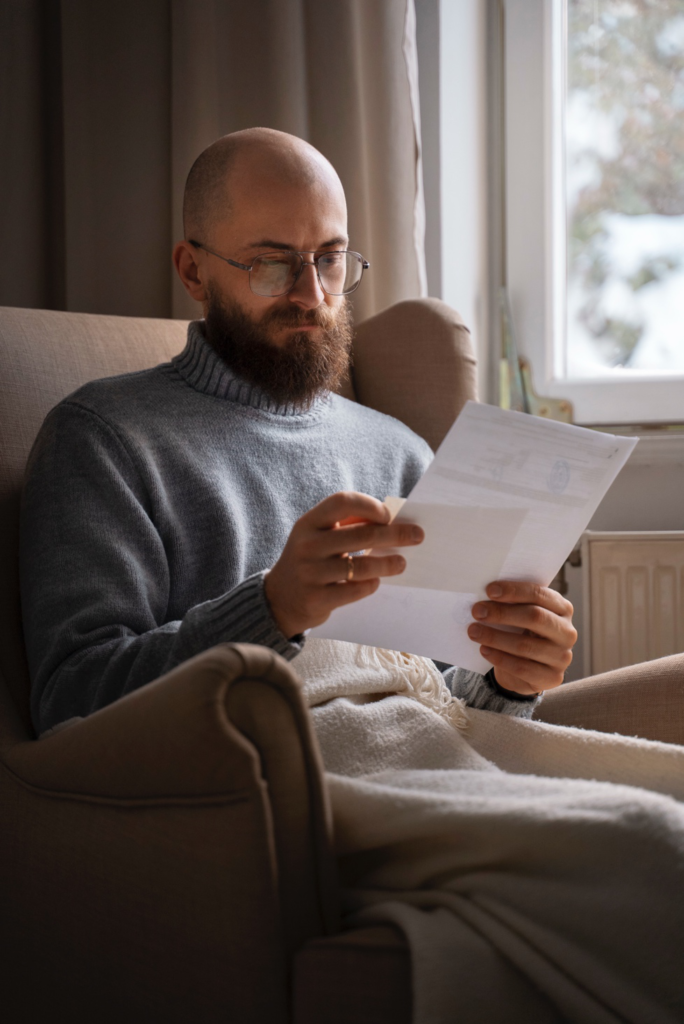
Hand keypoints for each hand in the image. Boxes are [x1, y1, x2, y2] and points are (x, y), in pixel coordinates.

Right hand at [264, 491, 423, 638]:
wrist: (280, 598)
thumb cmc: (311, 560)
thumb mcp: (318, 536)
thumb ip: (346, 525)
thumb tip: (391, 521)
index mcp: (308, 523)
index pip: (342, 501)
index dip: (369, 505)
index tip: (388, 515)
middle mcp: (307, 545)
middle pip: (361, 534)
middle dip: (395, 534)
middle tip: (417, 536)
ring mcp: (310, 573)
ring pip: (361, 566)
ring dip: (388, 563)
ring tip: (402, 563)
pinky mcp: (316, 598)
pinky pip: (354, 590)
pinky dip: (371, 585)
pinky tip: (376, 581)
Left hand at [467, 581, 576, 696]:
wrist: (527, 668)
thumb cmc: (522, 632)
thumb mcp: (521, 614)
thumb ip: (512, 603)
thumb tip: (485, 596)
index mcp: (562, 609)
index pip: (540, 594)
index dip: (514, 591)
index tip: (489, 590)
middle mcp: (567, 632)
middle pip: (535, 617)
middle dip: (502, 613)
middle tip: (477, 611)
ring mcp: (562, 656)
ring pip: (525, 645)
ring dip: (494, 637)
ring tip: (473, 632)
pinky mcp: (552, 678)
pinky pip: (522, 668)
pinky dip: (499, 658)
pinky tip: (484, 650)